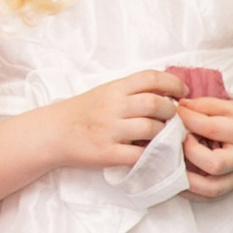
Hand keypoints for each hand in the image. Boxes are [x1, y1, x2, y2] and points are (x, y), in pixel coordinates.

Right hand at [49, 70, 184, 169]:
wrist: (51, 133)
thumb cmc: (81, 113)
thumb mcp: (103, 93)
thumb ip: (131, 92)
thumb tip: (167, 93)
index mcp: (113, 89)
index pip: (150, 78)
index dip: (173, 83)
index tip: (181, 93)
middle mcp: (111, 107)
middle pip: (155, 103)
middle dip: (171, 111)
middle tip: (172, 118)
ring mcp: (109, 130)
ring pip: (151, 128)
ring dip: (164, 133)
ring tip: (162, 136)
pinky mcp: (107, 153)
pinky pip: (139, 154)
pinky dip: (151, 154)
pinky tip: (150, 153)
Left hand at [180, 99, 232, 197]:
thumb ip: (207, 106)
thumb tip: (179, 106)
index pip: (211, 128)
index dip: (186, 119)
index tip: (174, 113)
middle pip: (213, 163)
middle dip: (188, 151)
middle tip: (178, 139)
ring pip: (211, 188)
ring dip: (185, 179)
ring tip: (172, 163)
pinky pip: (211, 198)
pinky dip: (192, 193)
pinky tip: (178, 182)